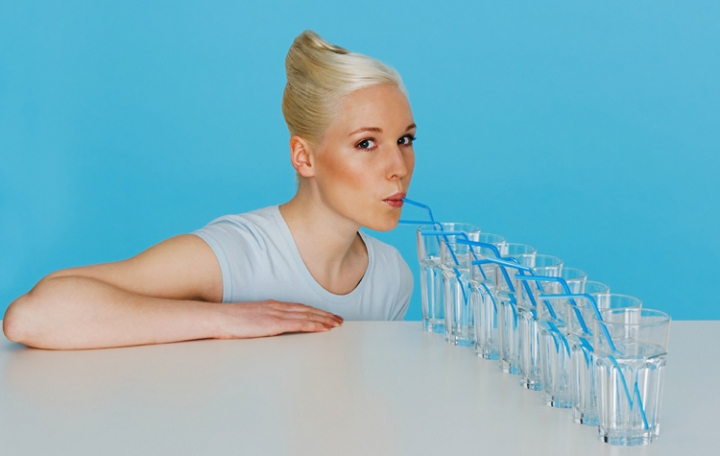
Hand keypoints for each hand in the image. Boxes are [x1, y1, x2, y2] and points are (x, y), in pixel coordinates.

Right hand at [217, 300, 343, 338]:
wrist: (218, 318)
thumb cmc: (229, 322)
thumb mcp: (249, 321)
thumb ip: (261, 323)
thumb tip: (266, 330)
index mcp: (271, 306)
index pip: (298, 308)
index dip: (314, 311)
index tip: (326, 315)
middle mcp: (277, 307)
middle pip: (307, 310)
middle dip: (324, 315)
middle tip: (339, 320)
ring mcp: (276, 314)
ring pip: (307, 315)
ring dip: (324, 319)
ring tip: (336, 324)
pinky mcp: (274, 323)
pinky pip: (299, 324)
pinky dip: (314, 325)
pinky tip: (323, 328)